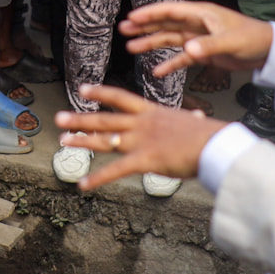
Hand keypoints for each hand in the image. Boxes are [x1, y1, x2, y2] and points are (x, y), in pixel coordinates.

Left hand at [54, 85, 224, 191]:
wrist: (216, 145)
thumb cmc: (209, 136)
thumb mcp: (193, 123)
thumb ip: (188, 121)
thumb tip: (198, 118)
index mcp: (152, 112)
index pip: (120, 97)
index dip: (100, 93)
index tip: (83, 89)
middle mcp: (142, 123)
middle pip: (105, 119)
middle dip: (80, 119)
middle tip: (59, 118)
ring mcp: (141, 141)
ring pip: (105, 140)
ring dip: (82, 140)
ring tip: (62, 140)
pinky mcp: (144, 160)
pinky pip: (116, 170)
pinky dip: (97, 178)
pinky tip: (82, 184)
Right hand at [119, 0, 273, 75]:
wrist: (268, 51)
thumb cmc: (252, 39)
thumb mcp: (230, 42)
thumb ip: (209, 46)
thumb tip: (187, 50)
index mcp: (201, 14)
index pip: (170, 11)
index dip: (150, 13)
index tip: (131, 18)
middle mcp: (197, 23)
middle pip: (165, 23)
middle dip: (144, 26)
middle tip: (123, 30)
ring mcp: (199, 38)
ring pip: (170, 39)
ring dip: (152, 43)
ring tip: (131, 48)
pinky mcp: (203, 52)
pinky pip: (182, 57)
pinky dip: (170, 64)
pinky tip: (157, 72)